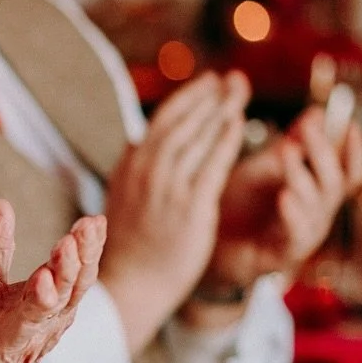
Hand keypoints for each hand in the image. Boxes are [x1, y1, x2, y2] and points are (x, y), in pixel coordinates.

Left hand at [0, 201, 105, 362]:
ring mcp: (29, 338)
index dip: (87, 245)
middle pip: (75, 284)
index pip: (74, 269)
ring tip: (67, 246)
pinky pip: (25, 327)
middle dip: (85, 254)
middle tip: (90, 225)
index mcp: (48, 302)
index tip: (95, 219)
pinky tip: (41, 284)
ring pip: (56, 304)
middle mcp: (48, 320)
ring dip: (63, 275)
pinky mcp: (7, 354)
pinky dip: (35, 305)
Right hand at [98, 71, 246, 352]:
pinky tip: (239, 124)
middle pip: (182, 122)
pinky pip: (212, 164)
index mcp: (129, 167)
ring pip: (197, 138)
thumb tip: (134, 140)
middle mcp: (146, 172)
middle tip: (231, 79)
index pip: (161, 121)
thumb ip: (130, 167)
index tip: (208, 82)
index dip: (187, 98)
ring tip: (239, 93)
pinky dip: (225, 140)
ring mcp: (167, 188)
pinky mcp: (190, 207)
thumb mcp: (122, 197)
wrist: (133, 283)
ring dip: (218, 111)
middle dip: (208, 97)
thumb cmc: (131, 244)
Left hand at [202, 106, 361, 299]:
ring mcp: (302, 236)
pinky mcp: (282, 255)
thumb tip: (317, 112)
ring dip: (303, 176)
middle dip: (323, 152)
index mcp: (317, 193)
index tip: (349, 123)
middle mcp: (316, 214)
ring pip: (317, 207)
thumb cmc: (238, 204)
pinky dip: (293, 214)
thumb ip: (292, 144)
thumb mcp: (264, 168)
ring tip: (288, 153)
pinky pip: (296, 235)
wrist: (205, 240)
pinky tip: (284, 195)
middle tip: (308, 128)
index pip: (350, 173)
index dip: (355, 151)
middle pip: (336, 183)